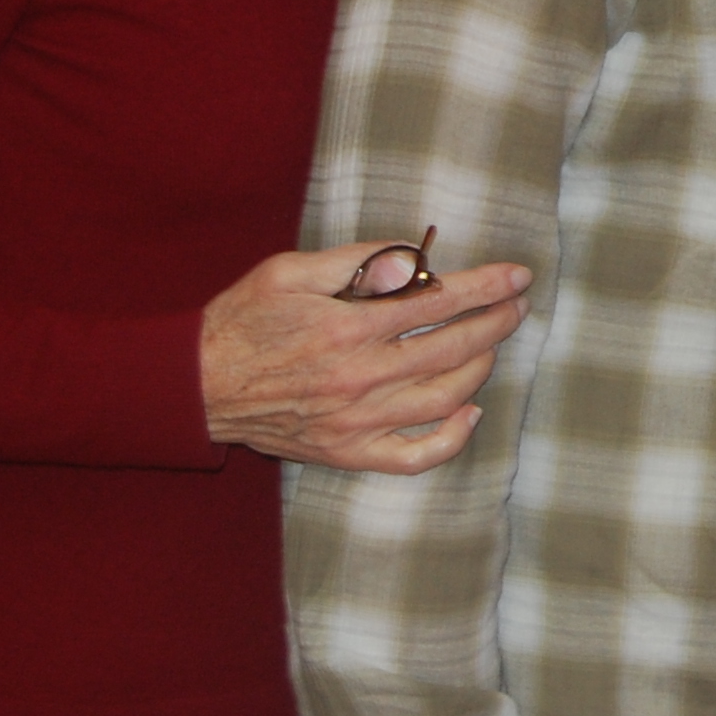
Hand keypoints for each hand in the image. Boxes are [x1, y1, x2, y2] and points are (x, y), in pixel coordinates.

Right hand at [199, 242, 532, 472]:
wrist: (197, 385)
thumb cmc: (244, 319)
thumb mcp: (290, 271)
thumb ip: (355, 264)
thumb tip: (412, 259)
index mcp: (347, 328)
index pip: (438, 302)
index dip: (486, 286)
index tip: (517, 275)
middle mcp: (359, 378)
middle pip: (452, 348)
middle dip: (496, 322)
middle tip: (516, 305)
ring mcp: (356, 422)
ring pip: (443, 399)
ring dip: (481, 368)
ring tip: (493, 344)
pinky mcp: (348, 452)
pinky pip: (414, 456)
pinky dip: (451, 439)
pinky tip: (469, 412)